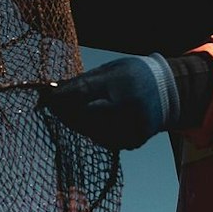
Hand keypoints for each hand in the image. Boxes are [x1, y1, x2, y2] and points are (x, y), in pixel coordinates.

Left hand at [42, 54, 179, 149]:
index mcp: (119, 82)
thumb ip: (84, 81)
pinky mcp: (136, 140)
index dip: (59, 98)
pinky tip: (98, 123)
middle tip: (53, 109)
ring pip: (91, 132)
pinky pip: (105, 141)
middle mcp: (127, 105)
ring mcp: (132, 125)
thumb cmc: (133, 75)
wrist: (170, 91)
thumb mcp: (111, 70)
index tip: (43, 100)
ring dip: (78, 125)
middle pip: (83, 116)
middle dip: (65, 113)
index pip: (81, 92)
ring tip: (76, 113)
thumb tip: (51, 92)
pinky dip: (95, 134)